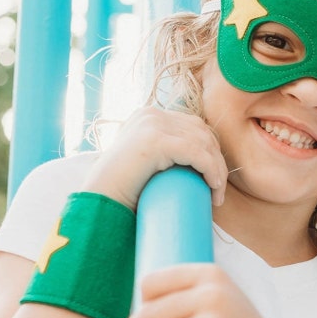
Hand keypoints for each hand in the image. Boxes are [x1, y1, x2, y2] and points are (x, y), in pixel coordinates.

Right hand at [82, 106, 227, 210]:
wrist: (99, 203)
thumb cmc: (121, 192)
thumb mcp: (145, 164)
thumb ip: (162, 155)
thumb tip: (189, 166)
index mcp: (148, 116)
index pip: (193, 126)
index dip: (210, 151)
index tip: (214, 179)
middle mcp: (151, 115)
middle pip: (201, 131)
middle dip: (216, 160)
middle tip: (217, 190)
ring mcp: (152, 125)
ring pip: (203, 143)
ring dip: (217, 170)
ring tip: (216, 195)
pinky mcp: (155, 141)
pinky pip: (197, 153)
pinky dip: (211, 171)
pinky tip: (214, 187)